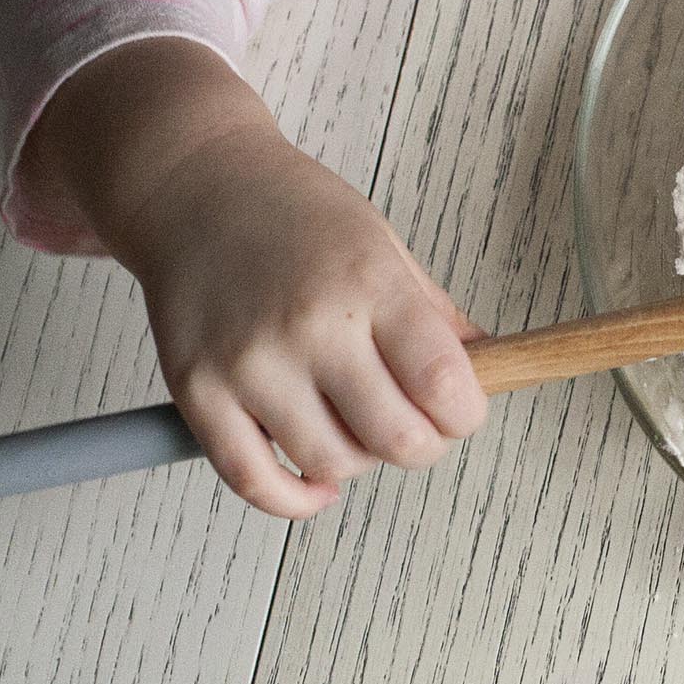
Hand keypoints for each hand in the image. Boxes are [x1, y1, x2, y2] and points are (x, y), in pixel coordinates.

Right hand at [26, 39, 485, 515]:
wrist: (194, 185)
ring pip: (331, 465)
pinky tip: (314, 482)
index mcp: (370, 285)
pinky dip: (294, 498)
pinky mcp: (199, 392)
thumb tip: (489, 372)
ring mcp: (250, 364)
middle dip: (420, 445)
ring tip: (348, 425)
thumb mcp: (382, 245)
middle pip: (397, 440)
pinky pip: (254, 481)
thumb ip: (434, 317)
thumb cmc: (294, 213)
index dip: (465, 415)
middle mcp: (311, 326)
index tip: (459, 410)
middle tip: (410, 423)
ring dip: (356, 462)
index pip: (445, 386)